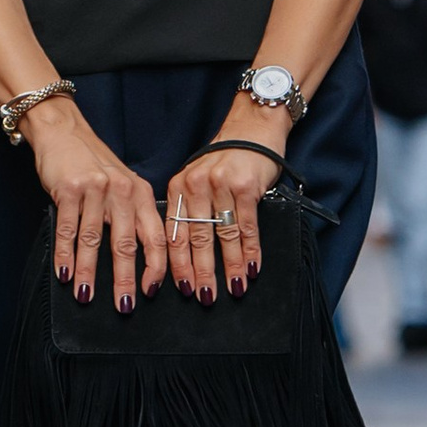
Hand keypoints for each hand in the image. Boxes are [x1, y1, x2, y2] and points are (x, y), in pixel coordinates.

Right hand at [21, 93, 166, 308]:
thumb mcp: (123, 185)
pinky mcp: (69, 189)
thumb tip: (139, 261)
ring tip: (86, 296)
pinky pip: (67, 230)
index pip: (156, 237)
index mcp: (141, 194)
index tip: (152, 292)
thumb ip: (132, 216)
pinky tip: (65, 274)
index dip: (156, 268)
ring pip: (93, 241)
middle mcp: (122, 191)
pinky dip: (65, 255)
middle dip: (125, 279)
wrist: (64, 131)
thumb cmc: (94, 164)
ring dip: (88, 272)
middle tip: (124, 306)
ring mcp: (95, 189)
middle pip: (126, 244)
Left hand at [162, 142, 278, 300]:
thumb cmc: (224, 161)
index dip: (177, 264)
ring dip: (230, 267)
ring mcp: (221, 185)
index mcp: (178, 187)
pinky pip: (247, 226)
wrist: (252, 130)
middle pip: (197, 239)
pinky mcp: (246, 186)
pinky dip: (251, 250)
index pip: (174, 233)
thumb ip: (190, 211)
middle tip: (205, 297)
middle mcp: (195, 185)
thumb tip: (186, 257)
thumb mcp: (197, 180)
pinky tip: (252, 268)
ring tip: (233, 288)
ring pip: (224, 236)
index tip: (181, 288)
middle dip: (202, 272)